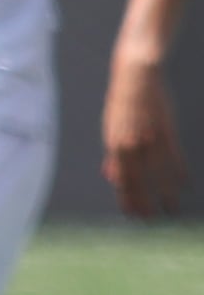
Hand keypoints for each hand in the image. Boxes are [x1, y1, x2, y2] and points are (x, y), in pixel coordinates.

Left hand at [109, 61, 183, 216]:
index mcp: (115, 144)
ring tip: (170, 208)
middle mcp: (131, 143)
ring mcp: (149, 136)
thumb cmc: (122, 105)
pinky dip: (178, 172)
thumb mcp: (112, 130)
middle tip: (149, 219)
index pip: (120, 179)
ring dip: (164, 192)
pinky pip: (174, 156)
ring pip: (158, 172)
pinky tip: (183, 185)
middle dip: (143, 201)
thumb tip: (111, 178)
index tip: (131, 214)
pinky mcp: (166, 129)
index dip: (126, 198)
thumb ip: (113, 155)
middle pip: (138, 180)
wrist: (135, 75)